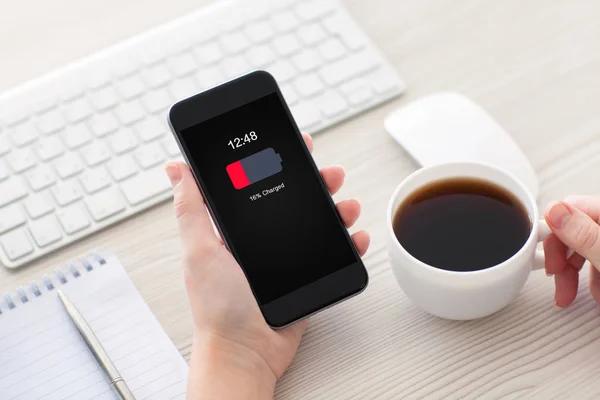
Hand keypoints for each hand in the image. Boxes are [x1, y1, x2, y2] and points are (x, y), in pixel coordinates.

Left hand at [165, 134, 369, 399]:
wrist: (246, 352)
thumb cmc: (218, 308)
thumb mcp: (199, 251)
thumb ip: (191, 209)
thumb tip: (178, 168)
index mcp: (235, 228)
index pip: (257, 184)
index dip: (275, 162)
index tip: (291, 145)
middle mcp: (261, 239)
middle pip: (293, 199)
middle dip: (314, 181)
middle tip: (328, 172)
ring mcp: (286, 257)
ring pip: (317, 222)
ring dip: (336, 208)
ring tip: (347, 205)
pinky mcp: (305, 275)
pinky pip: (332, 253)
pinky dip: (348, 243)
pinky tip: (355, 236)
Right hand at [544, 195, 599, 306]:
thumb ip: (584, 235)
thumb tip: (554, 212)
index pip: (570, 209)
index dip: (553, 235)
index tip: (547, 260)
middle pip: (574, 231)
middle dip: (562, 260)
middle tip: (559, 283)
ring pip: (585, 248)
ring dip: (575, 273)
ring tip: (575, 294)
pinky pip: (598, 259)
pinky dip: (594, 278)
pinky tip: (596, 294)